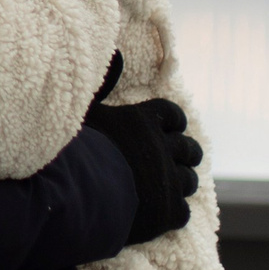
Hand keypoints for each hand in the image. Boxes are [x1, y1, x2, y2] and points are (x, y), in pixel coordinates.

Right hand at [81, 88, 201, 246]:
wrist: (80, 193)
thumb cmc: (78, 149)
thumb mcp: (86, 110)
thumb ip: (104, 84)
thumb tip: (118, 53)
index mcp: (144, 122)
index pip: (173, 115)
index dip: (174, 122)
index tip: (172, 127)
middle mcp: (162, 150)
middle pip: (189, 149)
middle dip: (185, 154)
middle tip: (177, 159)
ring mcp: (168, 182)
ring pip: (190, 181)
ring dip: (181, 183)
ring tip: (167, 188)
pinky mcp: (167, 213)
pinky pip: (183, 213)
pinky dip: (174, 214)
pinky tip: (161, 215)